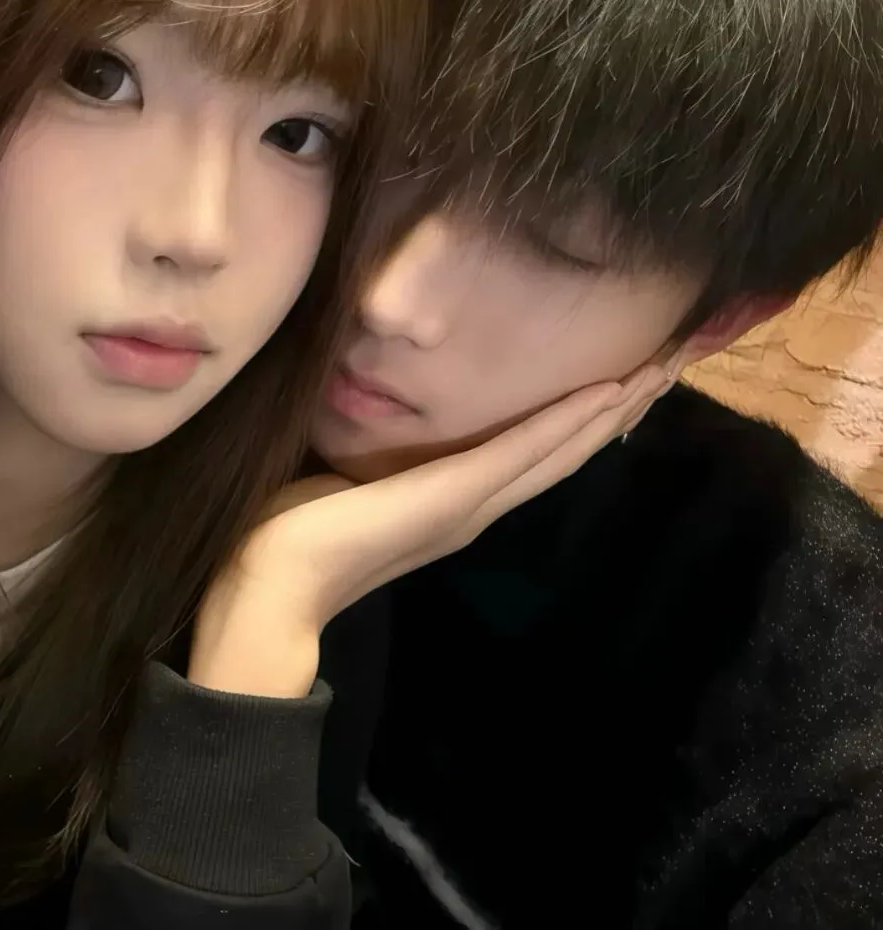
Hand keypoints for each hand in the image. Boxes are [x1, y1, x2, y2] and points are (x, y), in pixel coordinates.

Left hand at [190, 358, 680, 695]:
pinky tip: (608, 393)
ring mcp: (472, 502)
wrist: (270, 583)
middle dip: (620, 405)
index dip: (586, 416)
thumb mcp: (354, 473)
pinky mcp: (454, 495)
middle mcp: (480, 503)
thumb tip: (386, 413)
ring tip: (663, 368)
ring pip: (561, 448)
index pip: (538, 450)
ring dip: (613, 408)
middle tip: (674, 362)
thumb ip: (388, 452)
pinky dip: (568, 423)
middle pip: (568, 449)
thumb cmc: (296, 528)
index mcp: (458, 498)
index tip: (627, 376)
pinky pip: (523, 450)